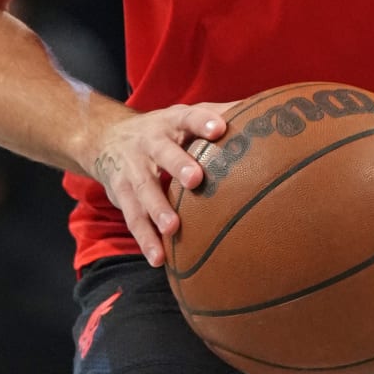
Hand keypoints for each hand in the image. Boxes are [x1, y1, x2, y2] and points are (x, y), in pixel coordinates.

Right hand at [86, 100, 234, 265]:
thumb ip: (217, 116)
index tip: (220, 128)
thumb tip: (267, 114)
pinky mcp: (122, 195)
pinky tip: (159, 259)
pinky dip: (146, 240)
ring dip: (158, 210)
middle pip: (163, 153)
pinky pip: (133, 219)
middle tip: (195, 180)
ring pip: (145, 190)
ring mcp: (133, 170)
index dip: (202, 121)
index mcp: (171, 123)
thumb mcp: (184, 117)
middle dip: (178, 165)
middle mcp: (149, 143)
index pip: (188, 117)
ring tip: (173, 228)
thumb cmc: (164, 131)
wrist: (106, 138)